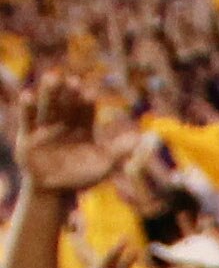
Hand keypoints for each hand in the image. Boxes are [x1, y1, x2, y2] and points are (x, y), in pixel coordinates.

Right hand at [14, 73, 138, 194]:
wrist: (54, 190)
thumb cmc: (81, 177)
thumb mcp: (103, 165)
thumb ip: (120, 151)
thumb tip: (141, 139)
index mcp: (82, 125)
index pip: (85, 110)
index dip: (86, 102)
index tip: (89, 94)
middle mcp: (63, 121)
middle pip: (66, 103)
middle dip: (68, 92)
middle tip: (71, 80)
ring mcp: (45, 126)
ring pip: (47, 106)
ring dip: (49, 92)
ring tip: (52, 77)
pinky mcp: (28, 134)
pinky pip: (27, 120)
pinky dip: (27, 108)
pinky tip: (28, 95)